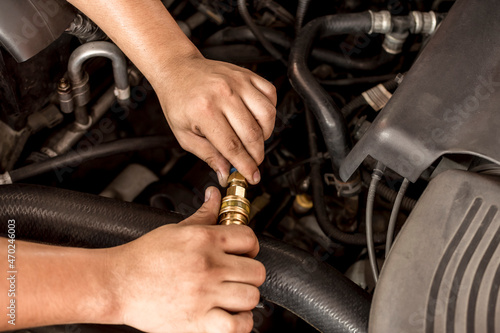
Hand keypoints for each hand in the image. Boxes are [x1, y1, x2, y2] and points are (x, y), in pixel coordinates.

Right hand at [111, 187, 264, 332]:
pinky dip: (241, 324)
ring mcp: (204, 295)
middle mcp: (208, 266)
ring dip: (245, 298)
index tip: (244, 253)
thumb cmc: (144, 257)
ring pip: (251, 297)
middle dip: (250, 273)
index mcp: (204, 240)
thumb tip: (215, 196)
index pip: (250, 238)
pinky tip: (231, 316)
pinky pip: (237, 326)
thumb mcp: (176, 230)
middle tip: (237, 276)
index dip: (251, 246)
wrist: (116, 284)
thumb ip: (203, 213)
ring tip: (232, 296)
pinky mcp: (197, 321)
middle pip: (256, 271)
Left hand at [153, 54, 276, 185]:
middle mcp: (223, 94)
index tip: (251, 176)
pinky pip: (270, 94)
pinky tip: (258, 119)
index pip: (232, 146)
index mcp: (204, 110)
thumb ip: (207, 155)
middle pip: (252, 133)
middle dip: (257, 155)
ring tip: (255, 140)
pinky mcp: (247, 75)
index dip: (245, 165)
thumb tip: (225, 173)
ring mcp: (238, 82)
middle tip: (254, 162)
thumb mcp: (184, 134)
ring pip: (267, 114)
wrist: (177, 69)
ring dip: (266, 134)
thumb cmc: (178, 100)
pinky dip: (270, 111)